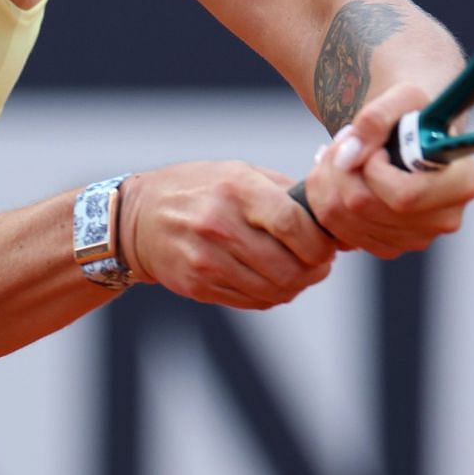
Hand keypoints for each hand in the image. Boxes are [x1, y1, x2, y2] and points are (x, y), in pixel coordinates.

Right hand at [117, 160, 337, 309]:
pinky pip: (253, 301)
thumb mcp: (240, 173)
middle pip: (289, 266)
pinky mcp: (198, 285)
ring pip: (274, 290)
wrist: (139, 218)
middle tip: (319, 262)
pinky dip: (271, 294)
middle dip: (315, 269)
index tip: (326, 243)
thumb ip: (286, 193)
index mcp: (236, 189)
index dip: (320, 241)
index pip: (293, 224)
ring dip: (296, 285)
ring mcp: (206, 259)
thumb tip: (334, 219)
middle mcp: (219, 225)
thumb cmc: (200, 190)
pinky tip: (269, 278)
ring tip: (298, 271)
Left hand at [301, 83, 473, 258]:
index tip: (375, 147)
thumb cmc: (412, 114)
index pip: (405, 196)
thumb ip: (375, 118)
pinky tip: (341, 177)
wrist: (409, 134)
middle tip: (345, 144)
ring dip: (328, 182)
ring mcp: (416, 238)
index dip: (374, 170)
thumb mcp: (402, 98)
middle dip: (341, 170)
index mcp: (462, 183)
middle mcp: (444, 219)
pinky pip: (340, 231)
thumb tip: (349, 157)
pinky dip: (327, 201)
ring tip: (341, 156)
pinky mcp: (390, 247)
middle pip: (365, 208)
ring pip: (345, 220)